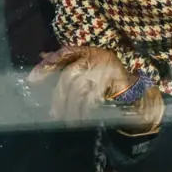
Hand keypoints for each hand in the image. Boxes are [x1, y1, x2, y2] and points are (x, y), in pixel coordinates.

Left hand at [28, 46, 163, 133]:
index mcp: (90, 51)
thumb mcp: (91, 71)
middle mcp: (97, 56)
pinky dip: (86, 111)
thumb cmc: (111, 82)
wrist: (140, 93)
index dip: (47, 65)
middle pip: (69, 77)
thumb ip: (68, 67)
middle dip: (59, 98)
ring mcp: (106, 68)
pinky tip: (83, 119)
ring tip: (67, 121)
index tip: (32, 80)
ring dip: (71, 108)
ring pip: (79, 90)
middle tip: (54, 114)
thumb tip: (40, 64)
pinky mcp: (115, 81)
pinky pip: (94, 98)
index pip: (64, 54)